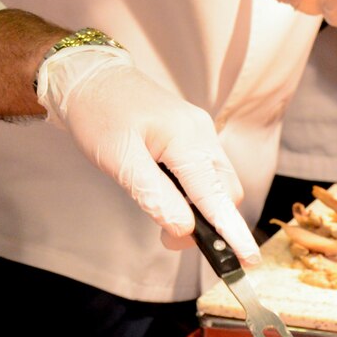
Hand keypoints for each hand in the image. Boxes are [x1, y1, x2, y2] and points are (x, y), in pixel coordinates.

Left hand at [35, 45, 258, 261]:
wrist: (88, 76)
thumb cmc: (98, 114)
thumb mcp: (118, 159)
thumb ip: (152, 195)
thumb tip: (184, 230)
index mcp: (185, 137)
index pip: (216, 193)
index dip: (232, 230)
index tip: (248, 260)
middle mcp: (201, 133)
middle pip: (225, 191)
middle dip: (212, 223)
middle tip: (170, 241)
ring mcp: (199, 132)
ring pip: (217, 182)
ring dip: (202, 208)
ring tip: (166, 221)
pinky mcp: (191, 135)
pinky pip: (205, 170)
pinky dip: (194, 192)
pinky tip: (169, 197)